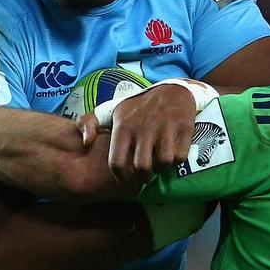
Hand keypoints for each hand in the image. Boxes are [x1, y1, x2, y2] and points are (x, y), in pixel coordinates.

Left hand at [79, 83, 196, 183]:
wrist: (173, 90)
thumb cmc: (138, 107)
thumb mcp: (111, 110)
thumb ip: (88, 123)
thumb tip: (86, 142)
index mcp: (123, 127)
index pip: (117, 163)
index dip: (122, 177)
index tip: (128, 179)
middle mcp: (143, 128)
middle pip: (142, 168)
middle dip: (144, 177)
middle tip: (146, 175)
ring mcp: (164, 127)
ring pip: (163, 163)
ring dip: (162, 168)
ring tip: (159, 163)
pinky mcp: (183, 128)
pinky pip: (180, 156)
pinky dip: (177, 159)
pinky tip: (172, 153)